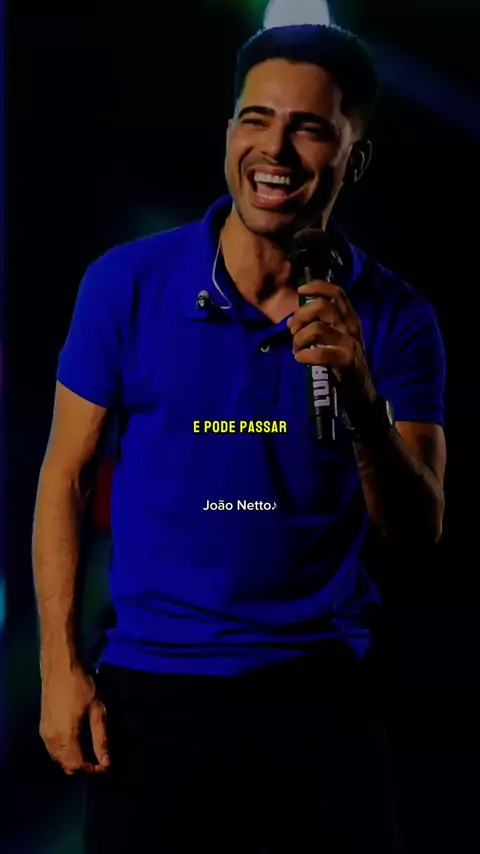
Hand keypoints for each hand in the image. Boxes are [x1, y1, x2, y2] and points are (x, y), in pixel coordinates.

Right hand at [40, 664, 109, 774]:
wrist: (60, 668)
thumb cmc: (81, 686)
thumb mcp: (97, 710)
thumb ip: (100, 738)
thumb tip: (106, 762)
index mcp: (66, 736)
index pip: (77, 765)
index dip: (92, 770)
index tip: (105, 766)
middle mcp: (51, 739)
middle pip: (65, 766)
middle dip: (82, 767)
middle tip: (98, 760)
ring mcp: (44, 733)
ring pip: (57, 759)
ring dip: (72, 761)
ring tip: (88, 753)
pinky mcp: (42, 727)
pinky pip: (52, 750)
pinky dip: (63, 754)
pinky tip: (75, 745)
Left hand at [287, 279, 376, 416]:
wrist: (359, 393)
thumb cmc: (342, 365)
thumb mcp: (332, 341)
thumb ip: (313, 327)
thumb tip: (290, 321)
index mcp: (349, 319)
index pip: (336, 293)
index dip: (317, 287)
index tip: (301, 290)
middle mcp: (351, 327)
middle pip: (322, 306)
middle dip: (301, 316)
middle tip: (293, 331)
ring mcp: (350, 343)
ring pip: (317, 329)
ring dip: (299, 338)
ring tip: (297, 349)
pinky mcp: (347, 360)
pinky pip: (320, 353)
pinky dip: (304, 355)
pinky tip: (301, 359)